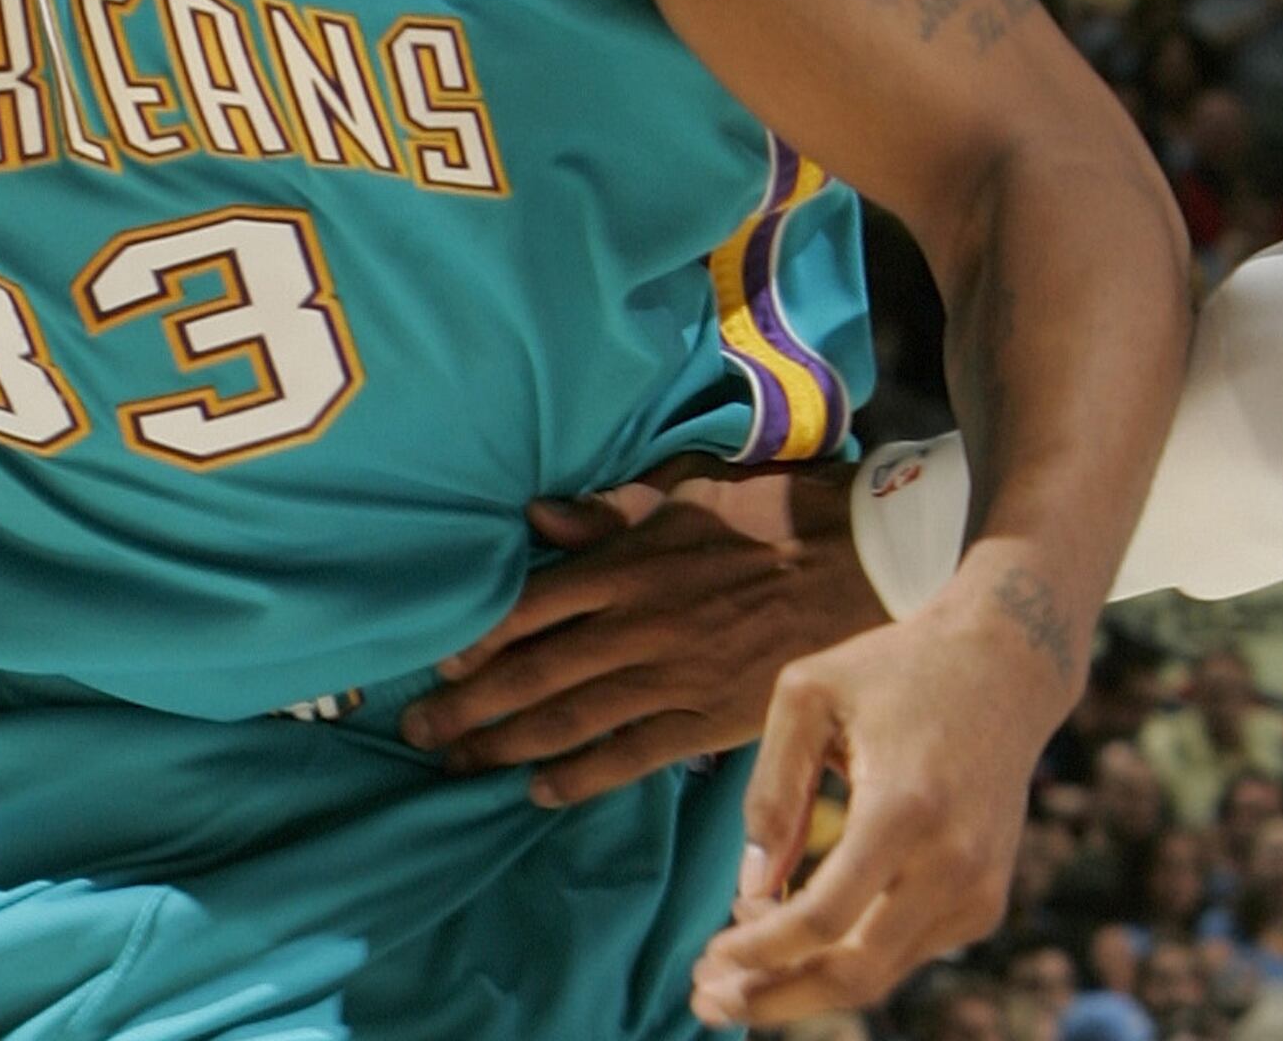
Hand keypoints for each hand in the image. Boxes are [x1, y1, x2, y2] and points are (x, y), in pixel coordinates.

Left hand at [399, 458, 883, 804]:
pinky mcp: (713, 718)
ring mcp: (676, 677)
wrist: (865, 563)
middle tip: (417, 732)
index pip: (530, 608)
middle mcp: (641, 625)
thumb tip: (536, 516)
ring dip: (507, 745)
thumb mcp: (688, 491)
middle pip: (536, 672)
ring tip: (457, 765)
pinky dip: (583, 777)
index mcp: (629, 565)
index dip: (475, 640)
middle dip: (469, 706)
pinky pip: (634, 755)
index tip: (431, 664)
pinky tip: (539, 792)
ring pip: (573, 719)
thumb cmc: (775, 514)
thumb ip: (609, 511)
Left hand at [685, 567, 1075, 1026]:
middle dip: (775, 998)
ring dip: (802, 988)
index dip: (759, 951)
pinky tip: (790, 940)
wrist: (1006, 670)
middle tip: (707, 1003)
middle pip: (856, 972)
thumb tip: (750, 890)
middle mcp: (954, 862)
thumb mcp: (808, 696)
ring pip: (880, 974)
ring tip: (732, 984)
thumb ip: (771, 790)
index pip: (824, 917)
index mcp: (905, 807)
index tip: (706, 958)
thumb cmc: (893, 672)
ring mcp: (978, 890)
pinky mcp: (985, 903)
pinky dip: (843, 959)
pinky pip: (902, 953)